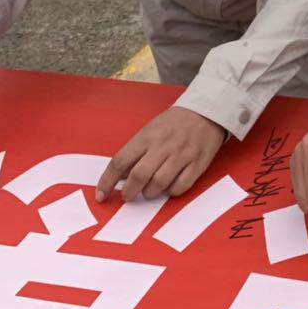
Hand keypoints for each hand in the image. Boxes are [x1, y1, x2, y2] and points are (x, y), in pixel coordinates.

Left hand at [97, 107, 225, 201]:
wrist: (205, 112)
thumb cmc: (173, 124)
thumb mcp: (149, 131)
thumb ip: (135, 152)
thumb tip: (121, 176)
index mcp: (146, 137)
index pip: (120, 162)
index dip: (107, 181)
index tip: (101, 195)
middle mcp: (163, 146)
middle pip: (139, 176)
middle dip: (129, 192)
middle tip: (128, 196)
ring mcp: (181, 155)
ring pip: (159, 184)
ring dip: (150, 193)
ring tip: (149, 191)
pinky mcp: (197, 164)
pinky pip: (181, 186)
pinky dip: (171, 191)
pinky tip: (169, 187)